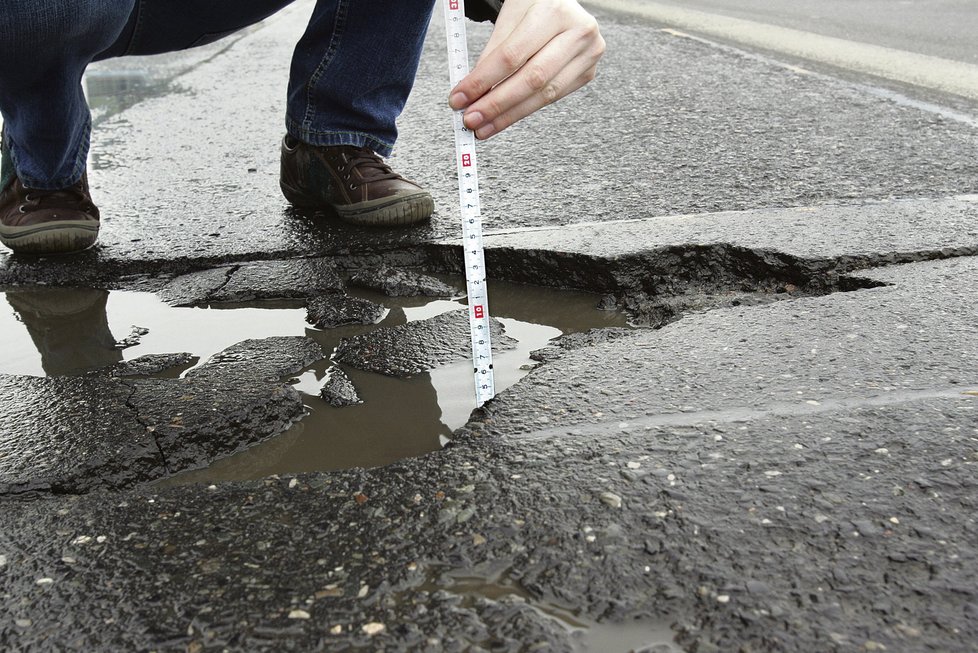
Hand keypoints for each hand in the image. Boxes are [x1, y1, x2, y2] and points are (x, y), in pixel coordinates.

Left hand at [449, 0, 604, 139]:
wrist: (560, 2)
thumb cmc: (533, 5)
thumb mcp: (509, 15)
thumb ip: (493, 53)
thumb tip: (473, 92)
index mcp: (555, 11)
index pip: (512, 55)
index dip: (483, 80)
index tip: (460, 98)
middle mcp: (578, 32)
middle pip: (531, 79)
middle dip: (497, 104)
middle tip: (471, 119)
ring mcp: (588, 54)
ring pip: (544, 94)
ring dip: (509, 115)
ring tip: (484, 126)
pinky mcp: (587, 72)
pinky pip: (551, 98)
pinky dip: (525, 109)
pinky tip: (505, 118)